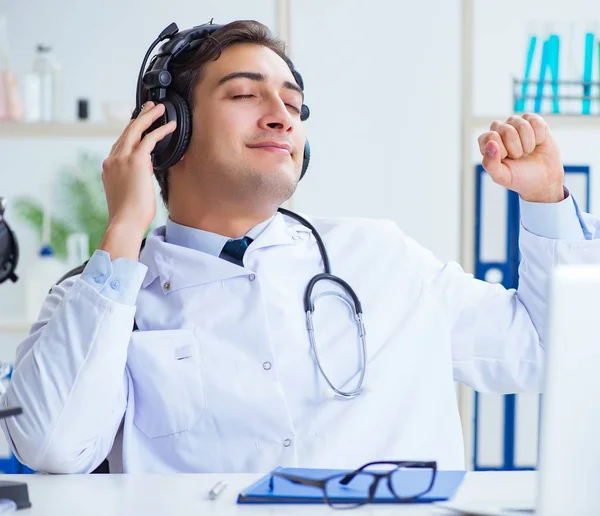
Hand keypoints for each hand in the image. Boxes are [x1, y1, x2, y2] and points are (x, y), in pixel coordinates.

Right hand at [101, 101, 175, 233]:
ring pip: (135, 129)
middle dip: (138, 117)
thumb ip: (132, 177)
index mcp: (109, 167)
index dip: (130, 132)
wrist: (125, 222)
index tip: (138, 123)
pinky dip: (161, 130)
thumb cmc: (128, 214)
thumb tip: (144, 171)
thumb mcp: (126, 192)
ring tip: (159, 109)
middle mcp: (113, 159)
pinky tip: (170, 126)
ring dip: (149, 116)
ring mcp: (122, 158)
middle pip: (126, 131)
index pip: (120, 143)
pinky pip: (149, 139)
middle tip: (148, 107)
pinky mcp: (135, 160)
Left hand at [478, 114, 564, 202]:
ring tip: (527, 151)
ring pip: (523, 125)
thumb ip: (490, 164)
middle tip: (519, 156)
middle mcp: (498, 129)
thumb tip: (491, 143)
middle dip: (517, 149)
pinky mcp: (532, 120)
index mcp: (486, 141)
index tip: (507, 159)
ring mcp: (515, 123)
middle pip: (507, 131)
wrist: (544, 178)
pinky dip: (539, 136)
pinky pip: (536, 122)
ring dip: (528, 144)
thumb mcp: (502, 177)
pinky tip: (537, 142)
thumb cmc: (519, 177)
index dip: (503, 151)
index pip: (491, 137)